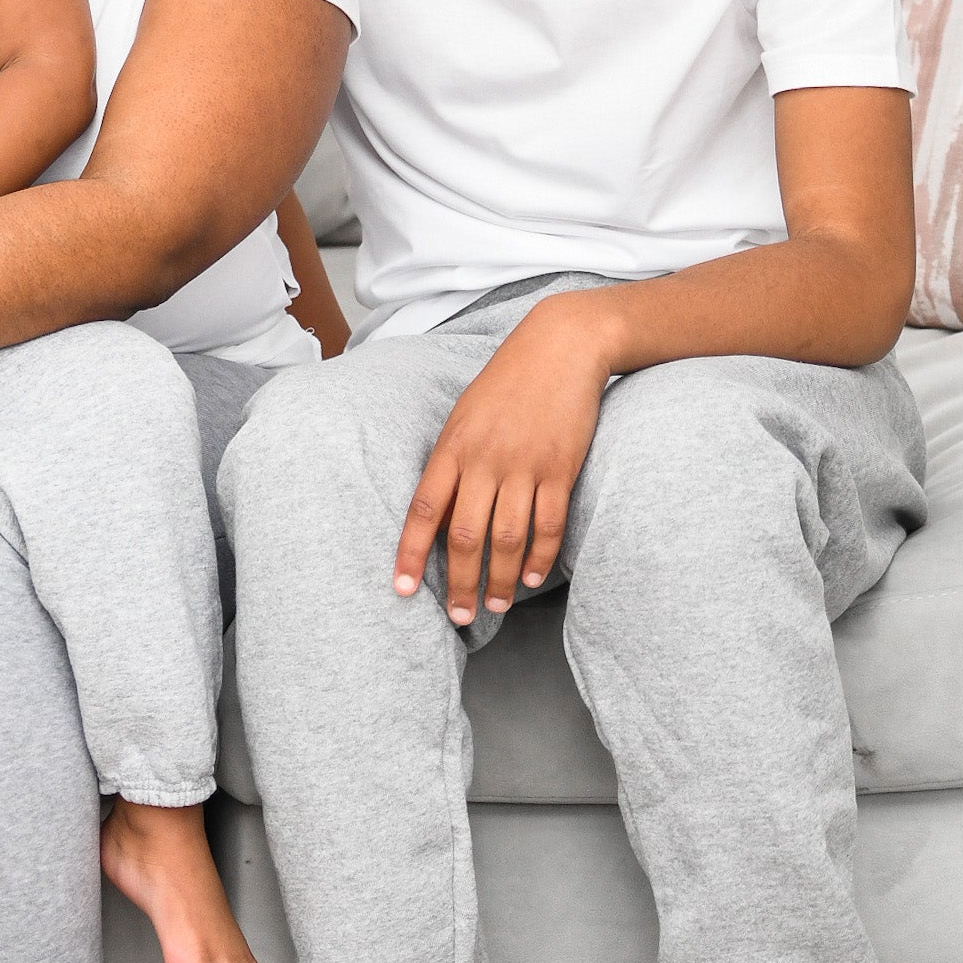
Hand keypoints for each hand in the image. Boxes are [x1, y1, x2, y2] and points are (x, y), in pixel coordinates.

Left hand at [393, 292, 616, 625]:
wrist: (560, 346)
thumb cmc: (506, 382)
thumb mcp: (465, 416)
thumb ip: (451, 463)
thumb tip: (439, 514)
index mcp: (453, 446)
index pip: (424, 511)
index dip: (410, 554)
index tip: (402, 590)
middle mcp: (485, 459)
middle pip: (465, 536)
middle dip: (459, 583)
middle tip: (458, 616)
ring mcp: (524, 465)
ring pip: (507, 538)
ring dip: (499, 580)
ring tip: (494, 605)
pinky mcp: (560, 469)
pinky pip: (548, 525)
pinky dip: (539, 558)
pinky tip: (530, 578)